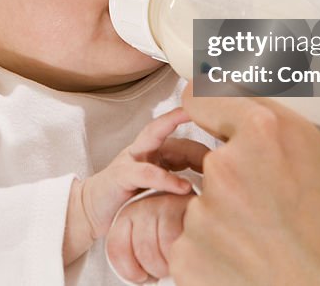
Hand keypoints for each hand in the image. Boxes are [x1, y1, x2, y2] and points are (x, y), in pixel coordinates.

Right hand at [64, 108, 207, 264]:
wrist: (91, 210)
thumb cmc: (127, 197)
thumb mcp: (159, 188)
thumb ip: (180, 182)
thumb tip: (212, 186)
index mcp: (155, 152)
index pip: (183, 141)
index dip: (205, 144)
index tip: (228, 143)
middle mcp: (143, 149)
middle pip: (165, 125)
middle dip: (185, 113)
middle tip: (212, 109)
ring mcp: (131, 158)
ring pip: (155, 138)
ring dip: (178, 141)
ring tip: (206, 151)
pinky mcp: (121, 175)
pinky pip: (146, 172)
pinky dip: (166, 179)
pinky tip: (184, 187)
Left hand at [171, 86, 319, 285]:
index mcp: (267, 131)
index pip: (202, 97)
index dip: (211, 109)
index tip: (217, 120)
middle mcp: (226, 167)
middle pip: (211, 157)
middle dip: (238, 174)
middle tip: (275, 201)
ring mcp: (202, 214)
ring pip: (202, 202)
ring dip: (227, 215)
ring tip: (270, 239)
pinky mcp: (186, 257)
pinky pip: (191, 241)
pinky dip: (214, 252)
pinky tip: (252, 262)